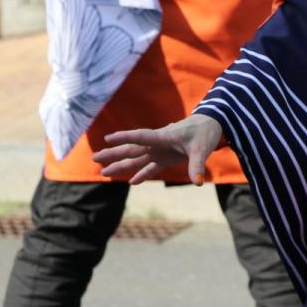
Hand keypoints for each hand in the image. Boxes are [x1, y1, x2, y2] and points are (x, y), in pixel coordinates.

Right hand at [92, 114, 222, 184]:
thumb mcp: (203, 148)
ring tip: (103, 172)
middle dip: (113, 154)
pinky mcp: (167, 157)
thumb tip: (197, 182)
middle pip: (132, 150)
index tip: (107, 138)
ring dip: (121, 165)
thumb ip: (197, 165)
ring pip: (136, 159)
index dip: (125, 137)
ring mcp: (161, 151)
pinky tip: (131, 182)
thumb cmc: (205, 132)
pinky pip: (151, 167)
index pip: (141, 137)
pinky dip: (141, 174)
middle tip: (94, 158)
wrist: (212, 125)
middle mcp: (158, 144)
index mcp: (164, 137)